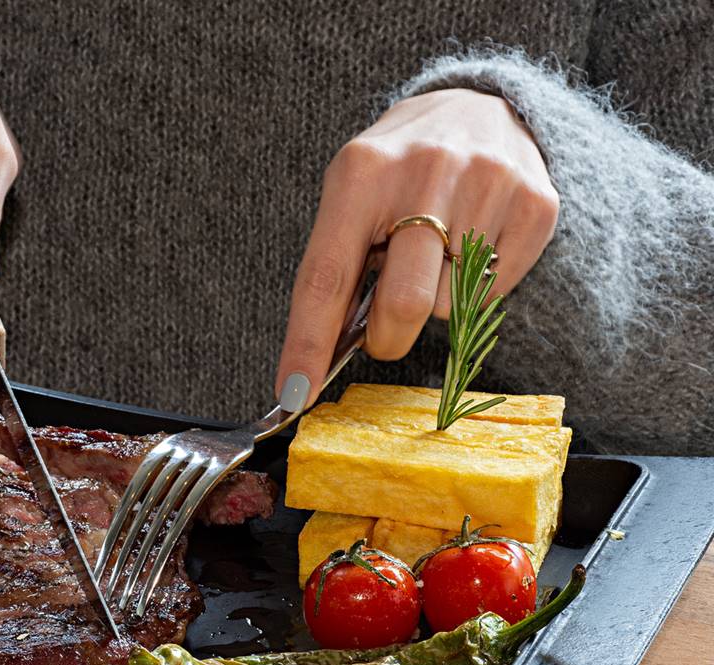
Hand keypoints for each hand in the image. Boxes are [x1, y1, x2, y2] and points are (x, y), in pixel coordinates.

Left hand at [274, 88, 558, 411]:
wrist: (479, 106)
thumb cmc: (398, 170)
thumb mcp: (352, 197)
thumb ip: (338, 267)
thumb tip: (318, 358)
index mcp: (362, 172)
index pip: (327, 275)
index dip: (308, 342)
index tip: (294, 392)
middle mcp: (426, 172)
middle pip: (404, 305)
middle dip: (387, 339)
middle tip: (384, 332)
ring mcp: (488, 185)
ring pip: (450, 307)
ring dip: (434, 303)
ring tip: (434, 256)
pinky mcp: (536, 204)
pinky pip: (494, 294)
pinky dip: (474, 290)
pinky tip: (470, 246)